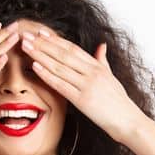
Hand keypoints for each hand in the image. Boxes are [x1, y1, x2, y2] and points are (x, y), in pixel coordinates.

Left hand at [20, 28, 149, 141]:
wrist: (128, 121)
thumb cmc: (119, 102)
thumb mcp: (111, 77)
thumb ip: (103, 60)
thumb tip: (101, 46)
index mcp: (97, 66)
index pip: (73, 49)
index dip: (55, 40)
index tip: (41, 33)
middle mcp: (92, 73)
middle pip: (63, 54)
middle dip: (43, 44)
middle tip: (26, 35)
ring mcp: (87, 85)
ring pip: (59, 67)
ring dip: (40, 56)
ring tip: (26, 47)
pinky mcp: (82, 100)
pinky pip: (61, 85)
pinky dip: (47, 75)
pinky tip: (35, 67)